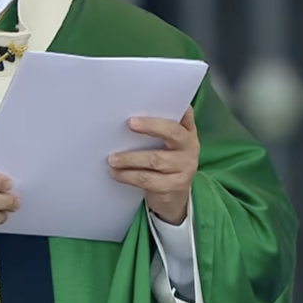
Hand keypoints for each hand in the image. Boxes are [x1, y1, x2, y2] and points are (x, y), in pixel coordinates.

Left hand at [107, 106, 199, 224]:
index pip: (181, 116)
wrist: (175, 197)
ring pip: (155, 160)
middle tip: (129, 123)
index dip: (167, 109)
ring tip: (112, 158)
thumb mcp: (171, 144)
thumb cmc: (168, 162)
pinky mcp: (172, 186)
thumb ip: (163, 126)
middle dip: (150, 126)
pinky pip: (147, 179)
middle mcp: (190, 148)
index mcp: (188, 134)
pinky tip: (116, 173)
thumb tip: (143, 105)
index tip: (150, 105)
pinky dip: (128, 176)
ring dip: (130, 158)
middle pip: (172, 133)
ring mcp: (183, 169)